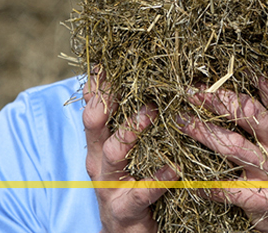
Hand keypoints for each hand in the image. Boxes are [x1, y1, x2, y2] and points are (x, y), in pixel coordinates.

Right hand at [83, 72, 177, 232]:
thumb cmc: (131, 186)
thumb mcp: (125, 154)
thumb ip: (129, 123)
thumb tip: (143, 84)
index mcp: (98, 145)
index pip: (92, 106)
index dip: (97, 83)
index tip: (106, 58)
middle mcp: (98, 162)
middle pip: (94, 124)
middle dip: (107, 99)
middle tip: (126, 77)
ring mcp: (110, 186)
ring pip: (113, 154)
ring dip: (130, 131)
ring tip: (150, 113)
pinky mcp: (126, 209)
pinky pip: (143, 192)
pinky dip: (159, 177)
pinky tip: (175, 167)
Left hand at [181, 78, 267, 232]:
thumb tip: (258, 74)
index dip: (241, 80)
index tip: (217, 70)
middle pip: (249, 115)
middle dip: (217, 100)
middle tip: (192, 91)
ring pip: (233, 147)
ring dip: (204, 131)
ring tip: (182, 120)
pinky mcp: (260, 200)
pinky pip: (226, 189)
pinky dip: (205, 183)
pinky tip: (187, 176)